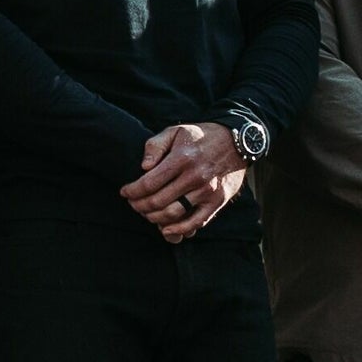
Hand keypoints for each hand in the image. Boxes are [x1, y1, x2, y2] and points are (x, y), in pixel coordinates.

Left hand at [121, 121, 244, 241]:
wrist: (236, 141)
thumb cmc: (200, 136)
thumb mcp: (175, 131)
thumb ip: (155, 145)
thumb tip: (143, 167)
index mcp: (182, 158)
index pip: (149, 182)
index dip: (132, 191)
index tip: (124, 192)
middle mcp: (195, 176)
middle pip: (158, 201)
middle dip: (140, 206)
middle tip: (133, 204)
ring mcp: (208, 191)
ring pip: (174, 213)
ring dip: (154, 218)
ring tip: (146, 213)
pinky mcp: (218, 201)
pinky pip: (197, 222)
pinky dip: (179, 230)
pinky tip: (165, 229)